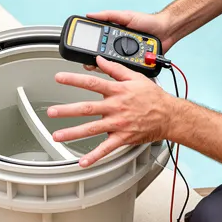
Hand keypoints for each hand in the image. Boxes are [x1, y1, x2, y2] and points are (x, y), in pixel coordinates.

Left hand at [48, 55, 174, 166]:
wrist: (169, 116)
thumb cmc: (153, 97)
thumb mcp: (135, 77)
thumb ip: (115, 68)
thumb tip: (99, 60)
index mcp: (118, 91)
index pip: (92, 83)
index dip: (74, 79)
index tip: (58, 78)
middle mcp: (116, 107)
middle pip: (87, 108)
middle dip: (67, 110)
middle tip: (51, 112)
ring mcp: (118, 124)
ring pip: (92, 129)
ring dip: (73, 133)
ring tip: (57, 136)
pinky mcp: (123, 138)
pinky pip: (107, 148)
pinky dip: (94, 156)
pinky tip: (83, 161)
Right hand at [81, 10, 175, 71]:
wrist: (166, 30)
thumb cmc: (148, 21)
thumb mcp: (126, 16)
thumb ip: (108, 16)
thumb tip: (90, 15)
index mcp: (114, 36)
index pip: (98, 44)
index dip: (90, 49)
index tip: (84, 51)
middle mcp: (119, 48)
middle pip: (104, 59)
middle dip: (100, 60)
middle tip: (96, 61)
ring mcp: (128, 57)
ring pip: (115, 67)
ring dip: (113, 65)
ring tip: (116, 59)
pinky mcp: (136, 64)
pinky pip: (129, 70)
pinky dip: (127, 69)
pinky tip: (126, 66)